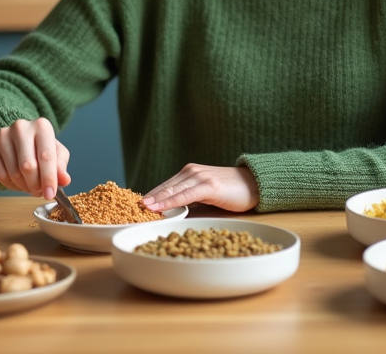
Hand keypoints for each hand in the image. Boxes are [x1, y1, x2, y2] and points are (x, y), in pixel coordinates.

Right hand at [0, 118, 70, 199]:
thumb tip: (65, 180)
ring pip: (13, 173)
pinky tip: (17, 181)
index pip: (46, 156)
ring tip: (29, 185)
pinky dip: (11, 185)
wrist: (17, 137)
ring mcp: (2, 135)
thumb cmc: (40, 146)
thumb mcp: (56, 153)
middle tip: (39, 192)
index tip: (50, 194)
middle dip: (35, 185)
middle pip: (28, 166)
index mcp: (41, 126)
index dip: (49, 178)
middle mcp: (21, 127)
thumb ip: (61, 166)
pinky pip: (0, 175)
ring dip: (24, 186)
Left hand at [141, 163, 259, 212]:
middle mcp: (191, 172)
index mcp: (189, 173)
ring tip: (140, 209)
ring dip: (155, 200)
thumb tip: (172, 213)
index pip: (164, 186)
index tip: (134, 207)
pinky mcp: (209, 186)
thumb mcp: (206, 195)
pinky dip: (171, 202)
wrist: (255, 184)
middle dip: (148, 199)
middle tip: (130, 209)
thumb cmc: (232, 192)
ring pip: (172, 190)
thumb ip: (190, 200)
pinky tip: (160, 208)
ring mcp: (200, 177)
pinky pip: (185, 195)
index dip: (150, 197)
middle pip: (164, 187)